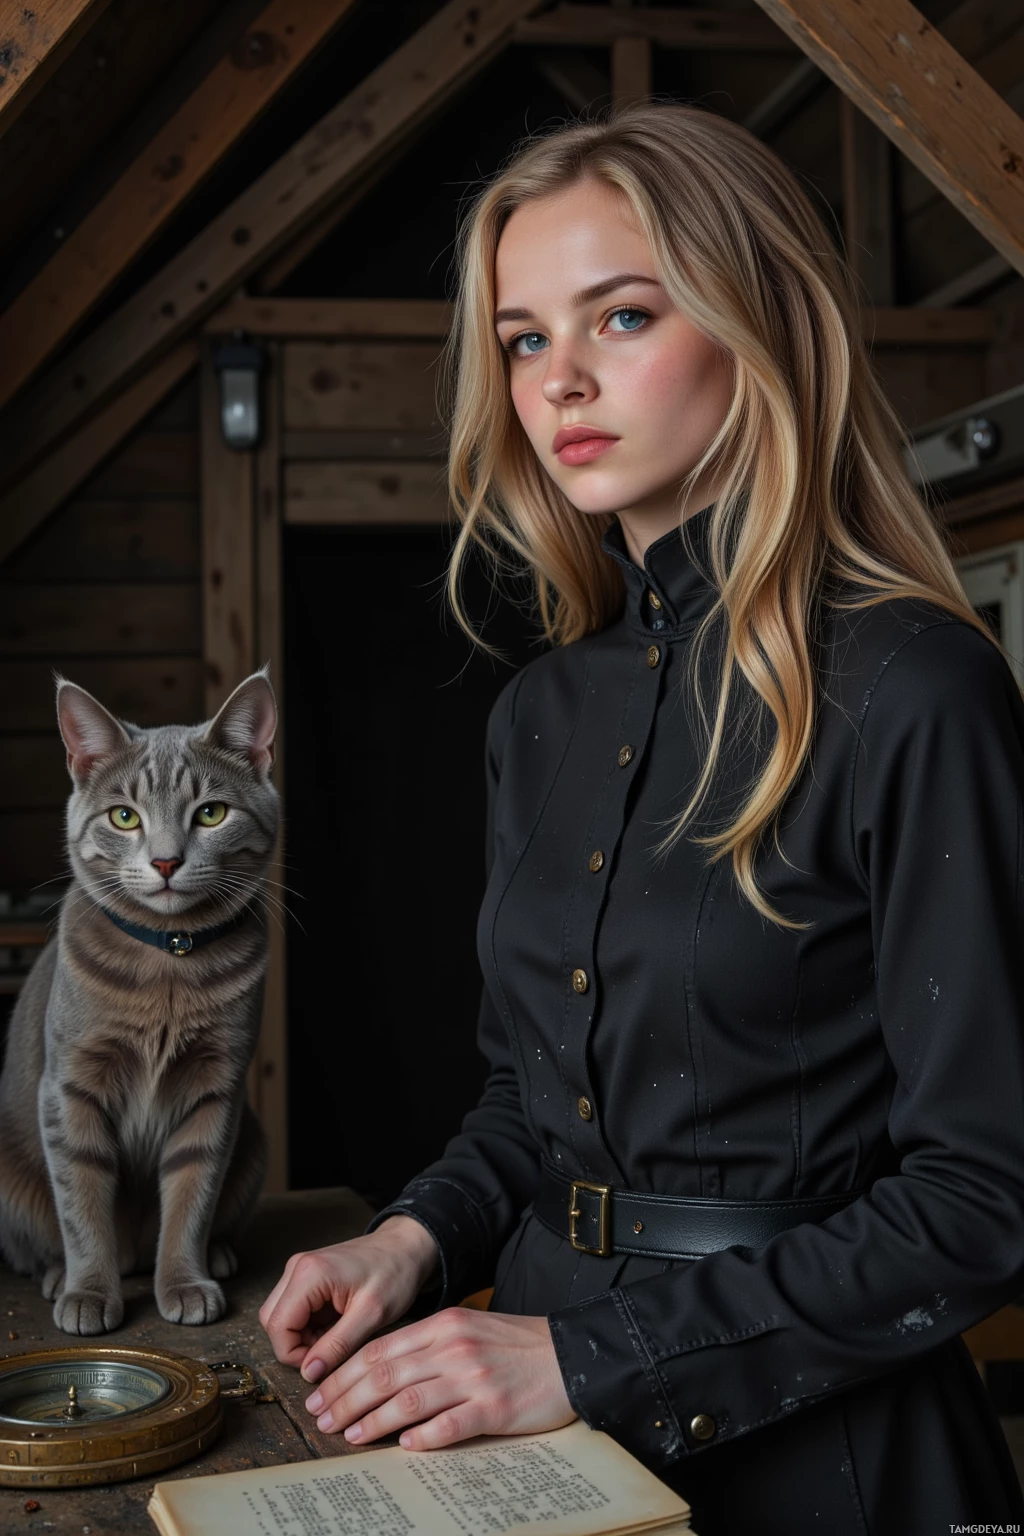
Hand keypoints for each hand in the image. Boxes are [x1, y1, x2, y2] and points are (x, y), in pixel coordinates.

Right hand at [258, 1216, 439, 1383]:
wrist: (406, 1247)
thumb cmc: (395, 1274)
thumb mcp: (371, 1315)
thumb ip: (337, 1345)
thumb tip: (309, 1372)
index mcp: (309, 1274)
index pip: (278, 1326)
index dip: (294, 1354)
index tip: (321, 1364)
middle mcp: (296, 1268)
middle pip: (273, 1321)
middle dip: (296, 1346)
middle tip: (329, 1352)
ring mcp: (300, 1270)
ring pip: (281, 1316)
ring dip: (302, 1337)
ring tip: (336, 1338)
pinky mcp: (307, 1276)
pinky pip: (294, 1309)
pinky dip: (308, 1326)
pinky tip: (336, 1326)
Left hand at [302, 1305, 578, 1449]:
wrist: (568, 1354)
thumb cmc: (516, 1345)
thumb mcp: (468, 1329)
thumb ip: (429, 1346)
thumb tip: (382, 1373)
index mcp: (444, 1325)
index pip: (380, 1349)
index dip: (344, 1373)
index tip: (322, 1393)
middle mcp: (453, 1348)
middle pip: (384, 1374)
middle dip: (346, 1398)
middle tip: (321, 1419)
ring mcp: (473, 1377)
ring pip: (408, 1400)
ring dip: (373, 1421)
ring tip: (350, 1436)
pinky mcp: (494, 1407)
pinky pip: (449, 1424)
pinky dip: (422, 1437)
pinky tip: (403, 1447)